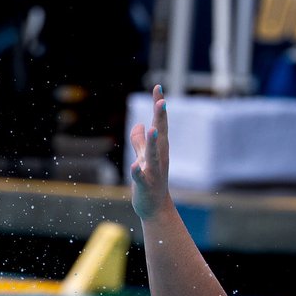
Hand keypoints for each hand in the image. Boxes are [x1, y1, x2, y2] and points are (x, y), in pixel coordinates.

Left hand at [129, 84, 170, 219]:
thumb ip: (139, 141)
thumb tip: (139, 125)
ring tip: (153, 129)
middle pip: (160, 135)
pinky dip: (137, 172)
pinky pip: (141, 177)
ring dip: (152, 142)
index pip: (159, 123)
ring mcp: (153, 171)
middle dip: (161, 118)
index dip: (158, 106)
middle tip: (161, 101)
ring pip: (153, 155)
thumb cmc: (149, 181)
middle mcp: (158, 157)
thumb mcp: (143, 158)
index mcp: (158, 149)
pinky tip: (134, 166)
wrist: (154, 208)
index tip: (158, 87)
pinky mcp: (145, 185)